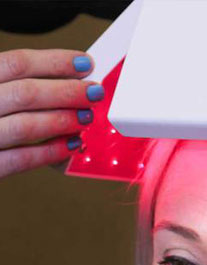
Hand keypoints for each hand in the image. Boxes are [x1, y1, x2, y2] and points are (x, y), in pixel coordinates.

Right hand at [0, 48, 104, 178]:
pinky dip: (49, 153)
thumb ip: (13, 84)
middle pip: (25, 93)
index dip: (55, 62)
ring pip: (24, 126)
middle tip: (93, 93)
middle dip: (67, 93)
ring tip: (85, 118)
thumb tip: (65, 79)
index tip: (85, 64)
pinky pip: (20, 160)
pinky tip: (71, 146)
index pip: (16, 63)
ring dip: (62, 121)